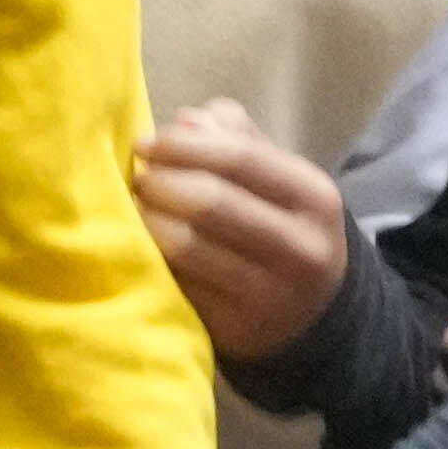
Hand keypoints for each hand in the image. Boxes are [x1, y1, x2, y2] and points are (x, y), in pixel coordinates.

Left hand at [135, 99, 355, 363]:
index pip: (241, 158)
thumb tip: (186, 120)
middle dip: (161, 182)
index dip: (184, 145)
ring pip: (187, 247)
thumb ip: (237, 141)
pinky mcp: (233, 328)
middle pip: (211, 202)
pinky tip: (138, 243)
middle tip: (138, 177)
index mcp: (314, 198)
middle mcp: (300, 248)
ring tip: (133, 206)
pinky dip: (149, 258)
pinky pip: (176, 284)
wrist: (314, 314)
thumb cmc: (283, 229)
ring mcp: (267, 294)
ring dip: (147, 220)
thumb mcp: (279, 180)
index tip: (147, 142)